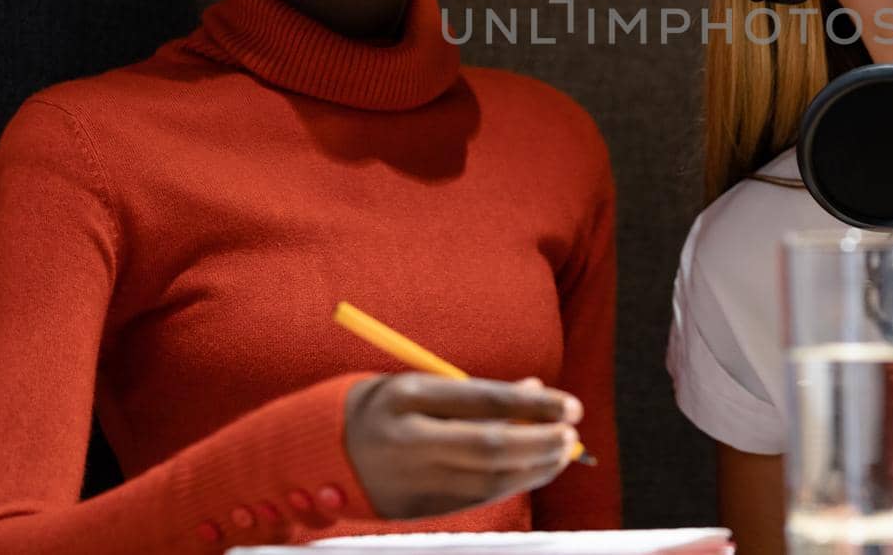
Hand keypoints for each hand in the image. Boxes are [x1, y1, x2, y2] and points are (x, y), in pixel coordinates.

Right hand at [344, 373, 580, 519]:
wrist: (320, 450)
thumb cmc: (384, 406)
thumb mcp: (422, 384)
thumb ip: (477, 390)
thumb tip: (535, 393)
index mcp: (408, 396)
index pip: (485, 401)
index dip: (535, 407)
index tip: (571, 407)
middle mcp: (408, 439)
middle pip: (489, 446)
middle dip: (540, 442)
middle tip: (571, 435)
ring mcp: (410, 478)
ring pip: (487, 480)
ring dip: (534, 469)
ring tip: (562, 453)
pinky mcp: (415, 508)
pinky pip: (474, 499)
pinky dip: (510, 486)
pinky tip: (532, 472)